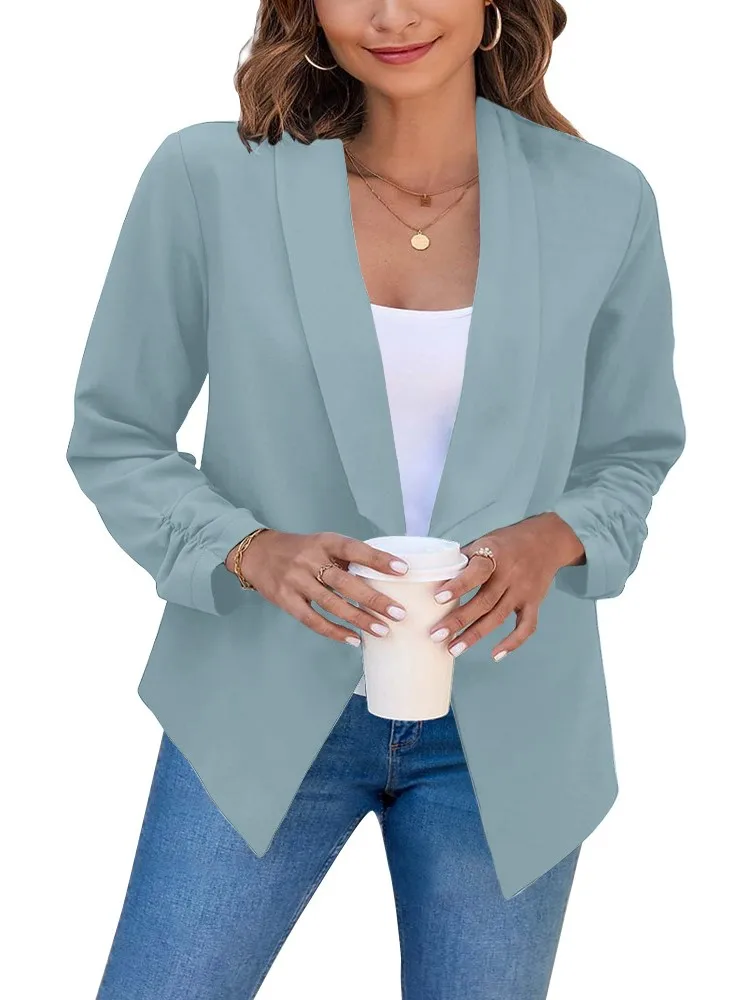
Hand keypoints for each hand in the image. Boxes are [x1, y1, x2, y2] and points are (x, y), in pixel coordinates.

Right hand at [225, 530, 412, 645]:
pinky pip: (313, 619)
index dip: (378, 559)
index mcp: (324, 542)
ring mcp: (296, 581)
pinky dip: (334, 631)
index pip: (354, 549)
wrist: (257, 553)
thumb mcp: (322, 543)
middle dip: (373, 599)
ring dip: (359, 619)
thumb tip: (384, 574)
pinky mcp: (285, 600)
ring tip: (382, 630)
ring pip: (332, 604)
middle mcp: (310, 560)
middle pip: (345, 582)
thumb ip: (346, 557)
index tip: (403, 570)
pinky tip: (353, 639)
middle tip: (398, 612)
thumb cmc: (300, 550)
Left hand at [428, 513, 585, 660]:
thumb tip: (436, 574)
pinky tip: (495, 655)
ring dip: (475, 635)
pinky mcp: (534, 602)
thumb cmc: (508, 542)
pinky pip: (526, 626)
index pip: (477, 571)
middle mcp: (511, 575)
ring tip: (453, 649)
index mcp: (495, 555)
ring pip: (498, 617)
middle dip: (459, 620)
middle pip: (484, 601)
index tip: (438, 598)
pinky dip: (512, 642)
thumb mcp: (486, 541)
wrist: (547, 540)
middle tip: (436, 635)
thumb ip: (465, 558)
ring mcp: (523, 591)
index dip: (458, 585)